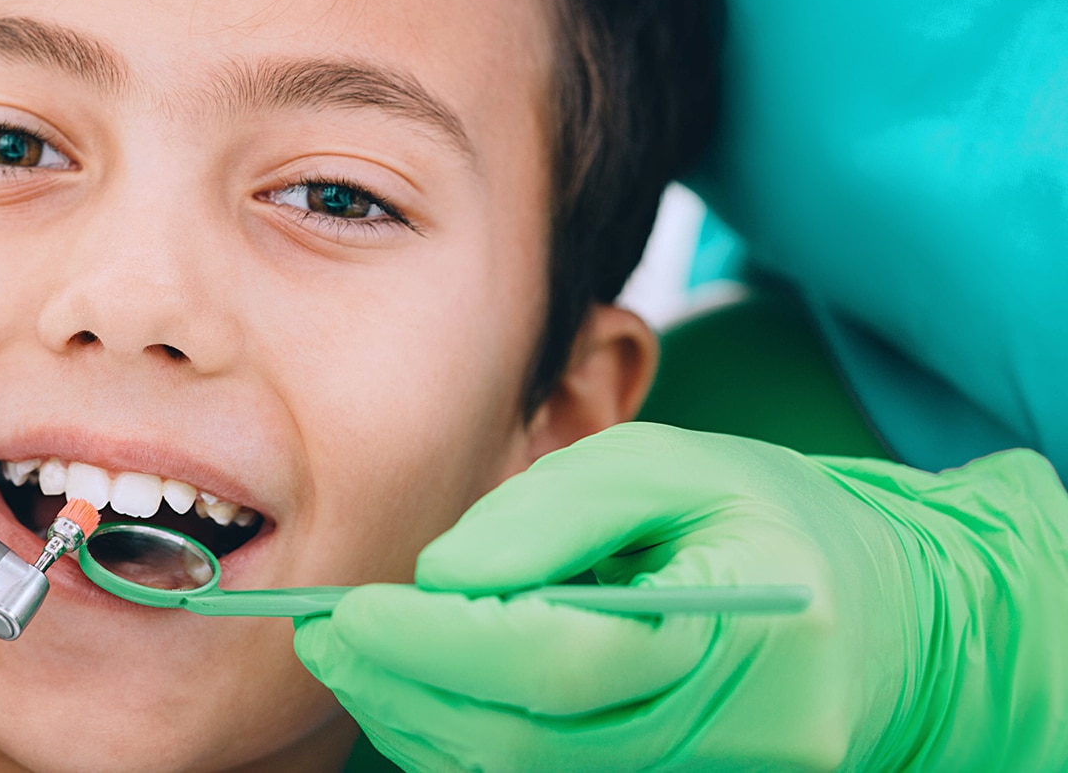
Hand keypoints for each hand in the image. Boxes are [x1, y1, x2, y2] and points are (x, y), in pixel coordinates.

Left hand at [295, 423, 1067, 770]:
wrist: (887, 624)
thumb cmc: (775, 522)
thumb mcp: (678, 467)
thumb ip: (558, 512)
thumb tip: (442, 579)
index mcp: (744, 640)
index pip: (560, 662)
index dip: (436, 644)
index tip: (349, 609)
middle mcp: (730, 744)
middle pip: (524, 745)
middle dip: (402, 690)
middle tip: (324, 633)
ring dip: (417, 724)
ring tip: (355, 656)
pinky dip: (462, 745)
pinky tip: (418, 691)